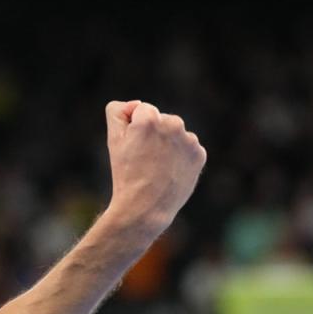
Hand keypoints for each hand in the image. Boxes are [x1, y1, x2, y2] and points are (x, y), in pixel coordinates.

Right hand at [103, 100, 205, 235]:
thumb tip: (136, 105)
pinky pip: (187, 147)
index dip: (134, 127)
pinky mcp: (200, 154)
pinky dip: (179, 156)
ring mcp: (189, 140)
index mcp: (149, 118)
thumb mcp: (113, 139)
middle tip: (143, 158)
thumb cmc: (126, 173)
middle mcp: (172, 124)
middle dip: (153, 133)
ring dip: (167, 143)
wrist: (146, 207)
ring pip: (175, 133)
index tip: (132, 146)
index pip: (141, 109)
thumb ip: (118, 111)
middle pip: (160, 119)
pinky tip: (169, 170)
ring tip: (157, 166)